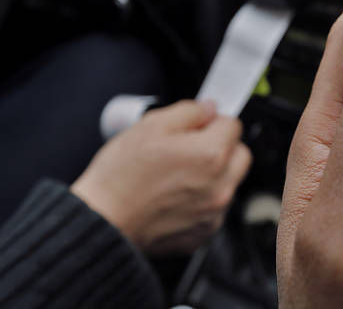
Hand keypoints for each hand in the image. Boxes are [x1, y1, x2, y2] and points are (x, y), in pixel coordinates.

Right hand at [72, 99, 251, 254]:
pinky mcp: (202, 234)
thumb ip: (189, 111)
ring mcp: (213, 214)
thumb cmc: (121, 177)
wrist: (103, 222)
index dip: (212, 120)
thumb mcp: (151, 125)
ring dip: (214, 174)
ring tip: (177, 174)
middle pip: (240, 155)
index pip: (233, 125)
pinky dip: (201, 200)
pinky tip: (174, 196)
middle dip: (222, 146)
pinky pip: (214, 209)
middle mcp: (220, 187)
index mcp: (211, 155)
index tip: (199, 124)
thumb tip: (209, 109)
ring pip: (229, 183)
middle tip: (191, 147)